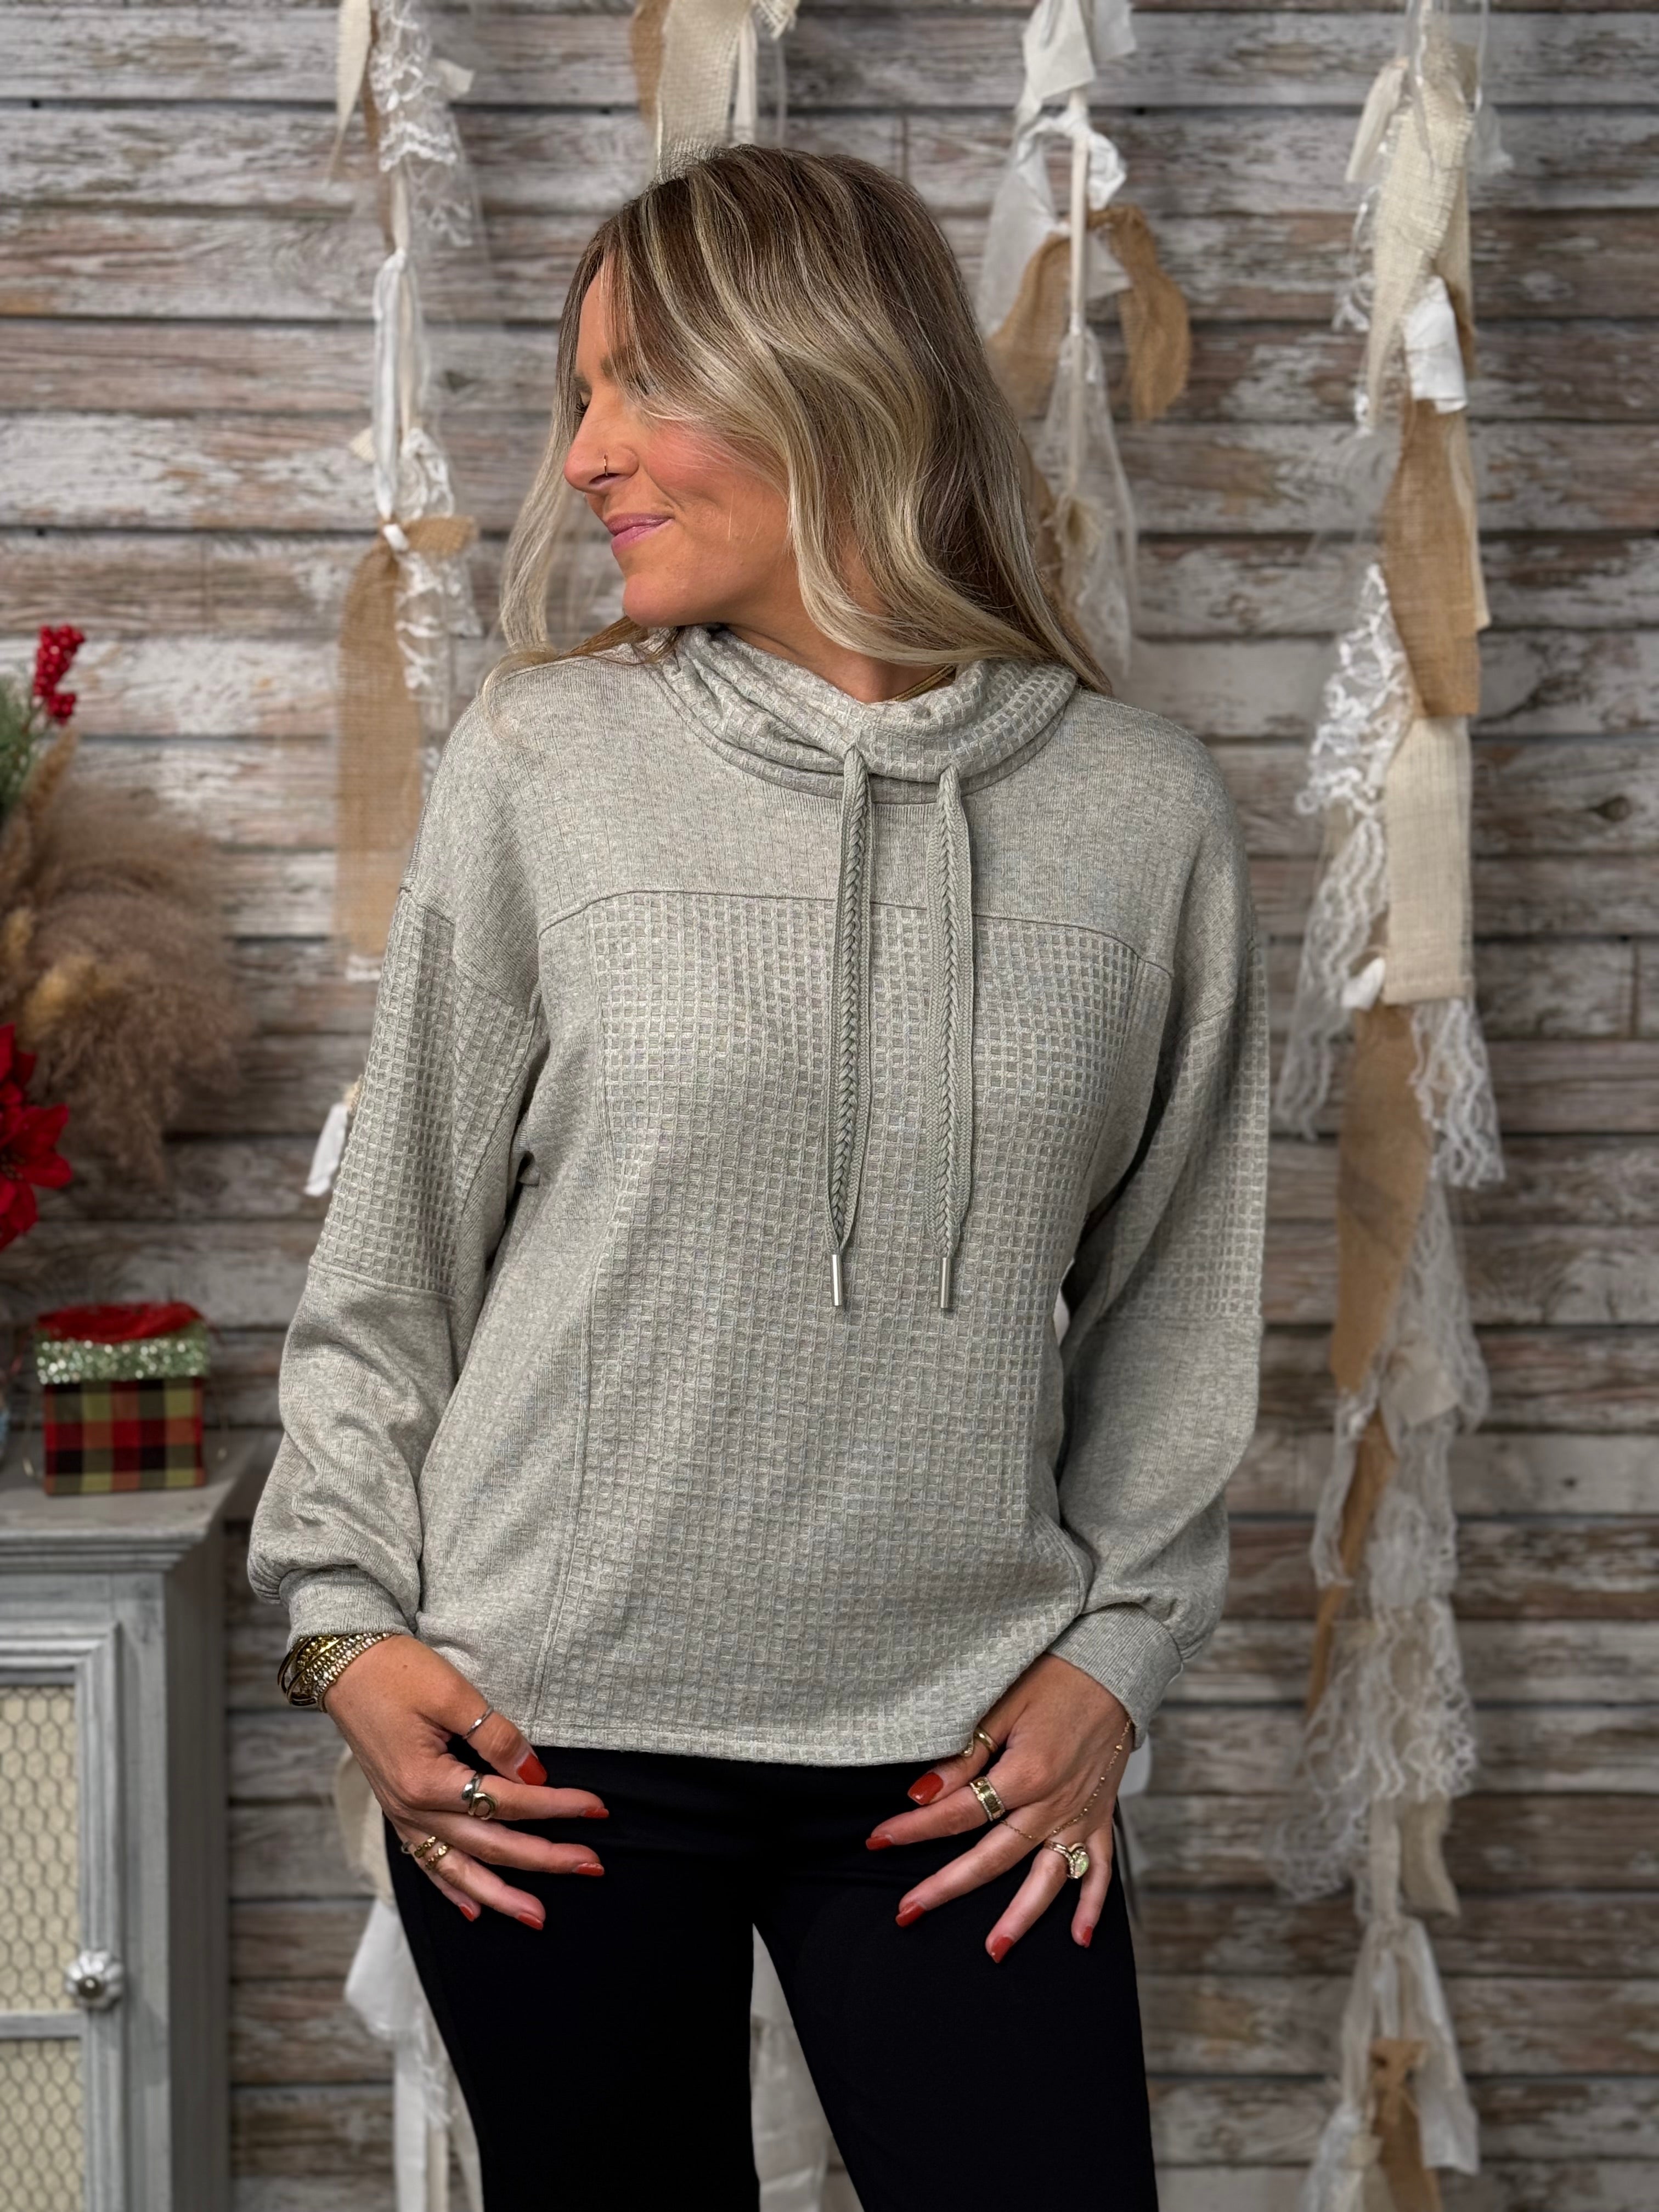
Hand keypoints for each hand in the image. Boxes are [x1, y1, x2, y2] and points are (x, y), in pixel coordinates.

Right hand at [322, 1635, 609, 1928]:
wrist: (345, 1665)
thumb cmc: (398, 1672)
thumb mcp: (453, 1693)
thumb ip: (496, 1737)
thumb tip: (535, 1774)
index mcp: (428, 1781)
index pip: (508, 1802)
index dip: (556, 1806)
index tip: (597, 1808)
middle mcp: (414, 1809)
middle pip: (491, 1845)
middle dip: (545, 1859)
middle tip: (592, 1866)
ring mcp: (404, 1815)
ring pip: (458, 1869)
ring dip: (501, 1895)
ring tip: (537, 1916)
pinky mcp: (398, 1811)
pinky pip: (427, 1863)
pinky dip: (452, 1889)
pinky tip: (475, 1910)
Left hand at [864, 1654, 1133, 1960]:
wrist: (1116, 1664)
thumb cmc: (1056, 1677)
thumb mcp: (1003, 1705)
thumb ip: (966, 1755)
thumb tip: (923, 1792)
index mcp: (1026, 1773)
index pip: (959, 1812)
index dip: (914, 1828)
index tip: (878, 1839)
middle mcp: (1054, 1803)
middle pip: (993, 1856)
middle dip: (947, 1886)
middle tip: (908, 1912)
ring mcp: (1080, 1814)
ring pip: (1047, 1877)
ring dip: (1021, 1917)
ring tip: (994, 1950)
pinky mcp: (1101, 1815)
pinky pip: (1101, 1869)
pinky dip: (1093, 1905)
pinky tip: (1080, 1938)